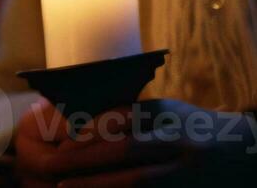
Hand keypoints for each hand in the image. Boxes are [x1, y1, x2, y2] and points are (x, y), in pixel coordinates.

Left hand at [10, 97, 256, 185]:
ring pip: (137, 181)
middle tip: (54, 169)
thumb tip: (79, 130)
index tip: (62, 143)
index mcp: (168, 112)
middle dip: (85, 160)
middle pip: (126, 150)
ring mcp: (187, 170)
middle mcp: (179, 140)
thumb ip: (128, 116)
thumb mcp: (164, 112)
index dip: (89, 132)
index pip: (122, 118)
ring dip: (98, 186)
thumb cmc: (190, 126)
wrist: (243, 151)